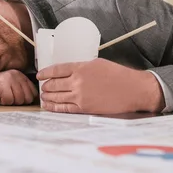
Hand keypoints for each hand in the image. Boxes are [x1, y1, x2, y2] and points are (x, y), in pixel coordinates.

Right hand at [0, 70, 37, 105]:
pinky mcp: (2, 83)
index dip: (22, 100)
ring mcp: (9, 77)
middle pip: (27, 98)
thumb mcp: (9, 90)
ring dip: (8, 102)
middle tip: (3, 97)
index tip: (10, 97)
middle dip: (15, 102)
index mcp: (19, 75)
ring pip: (19, 100)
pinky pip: (9, 101)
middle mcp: (15, 74)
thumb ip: (21, 92)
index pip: (33, 93)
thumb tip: (34, 100)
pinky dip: (1, 102)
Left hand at [37, 58, 163, 113]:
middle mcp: (77, 81)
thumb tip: (70, 72)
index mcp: (81, 68)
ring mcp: (79, 96)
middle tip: (42, 87)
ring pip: (56, 96)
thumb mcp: (98, 64)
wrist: (132, 90)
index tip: (40, 75)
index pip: (57, 70)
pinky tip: (48, 106)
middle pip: (54, 84)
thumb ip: (82, 67)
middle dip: (46, 86)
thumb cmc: (118, 75)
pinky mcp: (84, 108)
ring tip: (43, 97)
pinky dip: (54, 107)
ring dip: (47, 96)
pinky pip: (64, 108)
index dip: (46, 72)